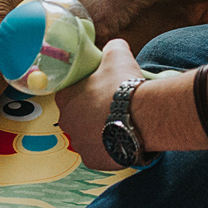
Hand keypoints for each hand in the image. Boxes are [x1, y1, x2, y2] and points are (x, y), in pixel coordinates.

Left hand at [58, 39, 142, 171]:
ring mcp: (79, 144)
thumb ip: (112, 48)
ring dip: (100, 132)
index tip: (99, 91)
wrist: (142, 116)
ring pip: (88, 137)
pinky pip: (100, 154)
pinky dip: (110, 149)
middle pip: (77, 117)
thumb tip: (115, 46)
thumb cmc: (123, 85)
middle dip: (91, 114)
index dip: (84, 92)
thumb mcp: (118, 55)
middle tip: (112, 108)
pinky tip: (123, 140)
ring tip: (121, 125)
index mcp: (66, 98)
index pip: (68, 93)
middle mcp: (67, 123)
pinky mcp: (94, 161)